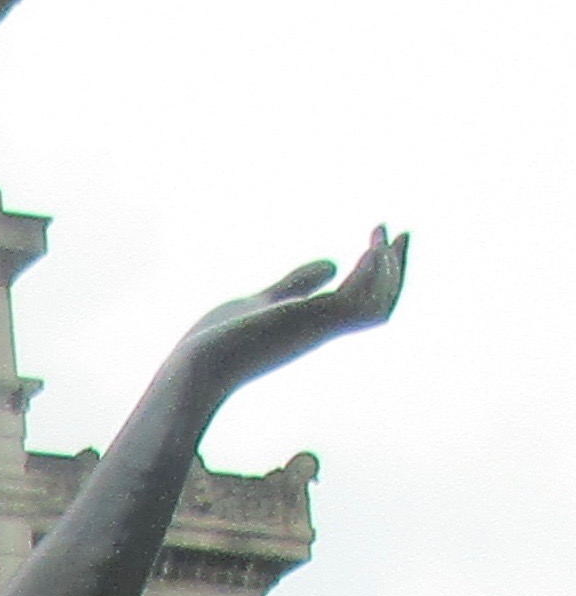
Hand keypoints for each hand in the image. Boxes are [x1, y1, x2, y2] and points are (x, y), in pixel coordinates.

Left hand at [174, 227, 406, 408]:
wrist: (197, 364)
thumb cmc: (220, 339)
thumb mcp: (266, 300)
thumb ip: (297, 284)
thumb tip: (332, 264)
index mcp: (314, 325)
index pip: (362, 301)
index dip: (380, 272)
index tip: (382, 238)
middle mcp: (322, 330)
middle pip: (380, 304)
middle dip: (396, 267)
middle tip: (400, 232)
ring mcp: (319, 329)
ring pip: (378, 304)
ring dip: (388, 267)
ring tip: (382, 235)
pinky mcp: (311, 324)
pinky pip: (358, 301)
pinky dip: (371, 274)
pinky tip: (371, 249)